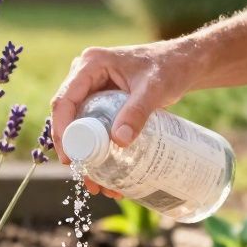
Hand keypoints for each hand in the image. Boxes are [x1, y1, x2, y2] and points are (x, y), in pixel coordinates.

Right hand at [50, 42, 198, 197]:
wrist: (183, 65)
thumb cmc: (170, 68)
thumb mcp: (153, 89)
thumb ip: (137, 112)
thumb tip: (120, 141)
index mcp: (90, 64)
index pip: (65, 100)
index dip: (62, 130)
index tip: (69, 158)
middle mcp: (85, 75)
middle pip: (68, 115)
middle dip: (73, 148)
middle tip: (83, 174)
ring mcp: (93, 88)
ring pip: (79, 123)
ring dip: (84, 152)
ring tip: (96, 182)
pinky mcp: (102, 100)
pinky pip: (92, 125)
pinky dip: (96, 147)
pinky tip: (106, 170)